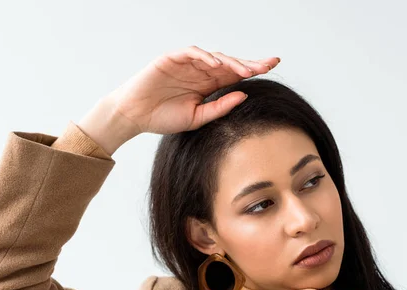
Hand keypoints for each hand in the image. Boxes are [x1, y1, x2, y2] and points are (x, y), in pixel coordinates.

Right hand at [107, 45, 280, 135]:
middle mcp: (200, 72)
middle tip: (269, 64)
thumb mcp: (198, 118)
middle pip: (230, 63)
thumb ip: (220, 107)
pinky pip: (192, 53)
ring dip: (231, 61)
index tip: (272, 68)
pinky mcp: (172, 59)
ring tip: (246, 69)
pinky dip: (204, 56)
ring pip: (214, 57)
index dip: (253, 70)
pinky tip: (216, 64)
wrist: (134, 116)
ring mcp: (187, 64)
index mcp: (207, 85)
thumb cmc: (163, 118)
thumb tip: (243, 94)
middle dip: (250, 63)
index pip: (234, 75)